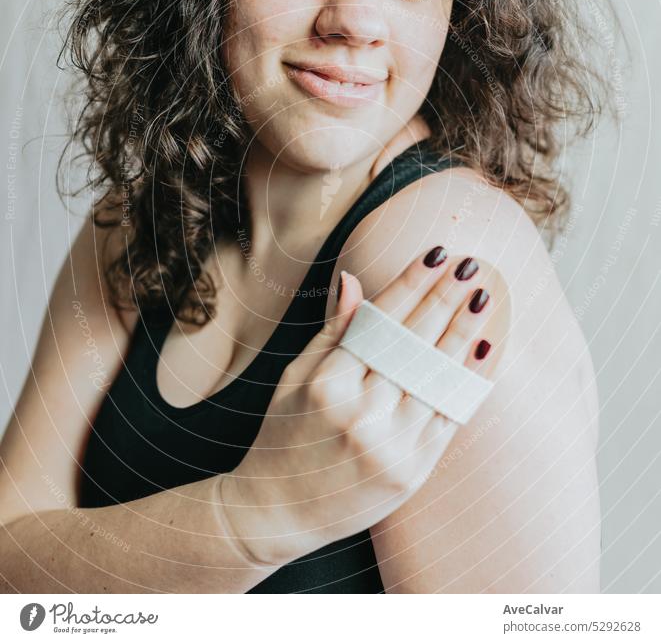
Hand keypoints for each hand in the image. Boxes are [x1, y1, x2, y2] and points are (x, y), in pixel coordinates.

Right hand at [220, 246, 501, 566]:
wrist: (279, 512)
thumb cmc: (283, 436)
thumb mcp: (294, 378)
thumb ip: (332, 331)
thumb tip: (354, 280)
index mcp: (328, 385)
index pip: (380, 323)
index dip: (410, 285)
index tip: (436, 255)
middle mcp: (361, 414)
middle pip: (413, 345)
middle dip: (443, 300)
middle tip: (469, 266)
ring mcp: (391, 446)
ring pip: (437, 379)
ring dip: (464, 334)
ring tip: (484, 298)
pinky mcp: (413, 471)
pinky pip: (449, 417)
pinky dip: (470, 382)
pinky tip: (484, 349)